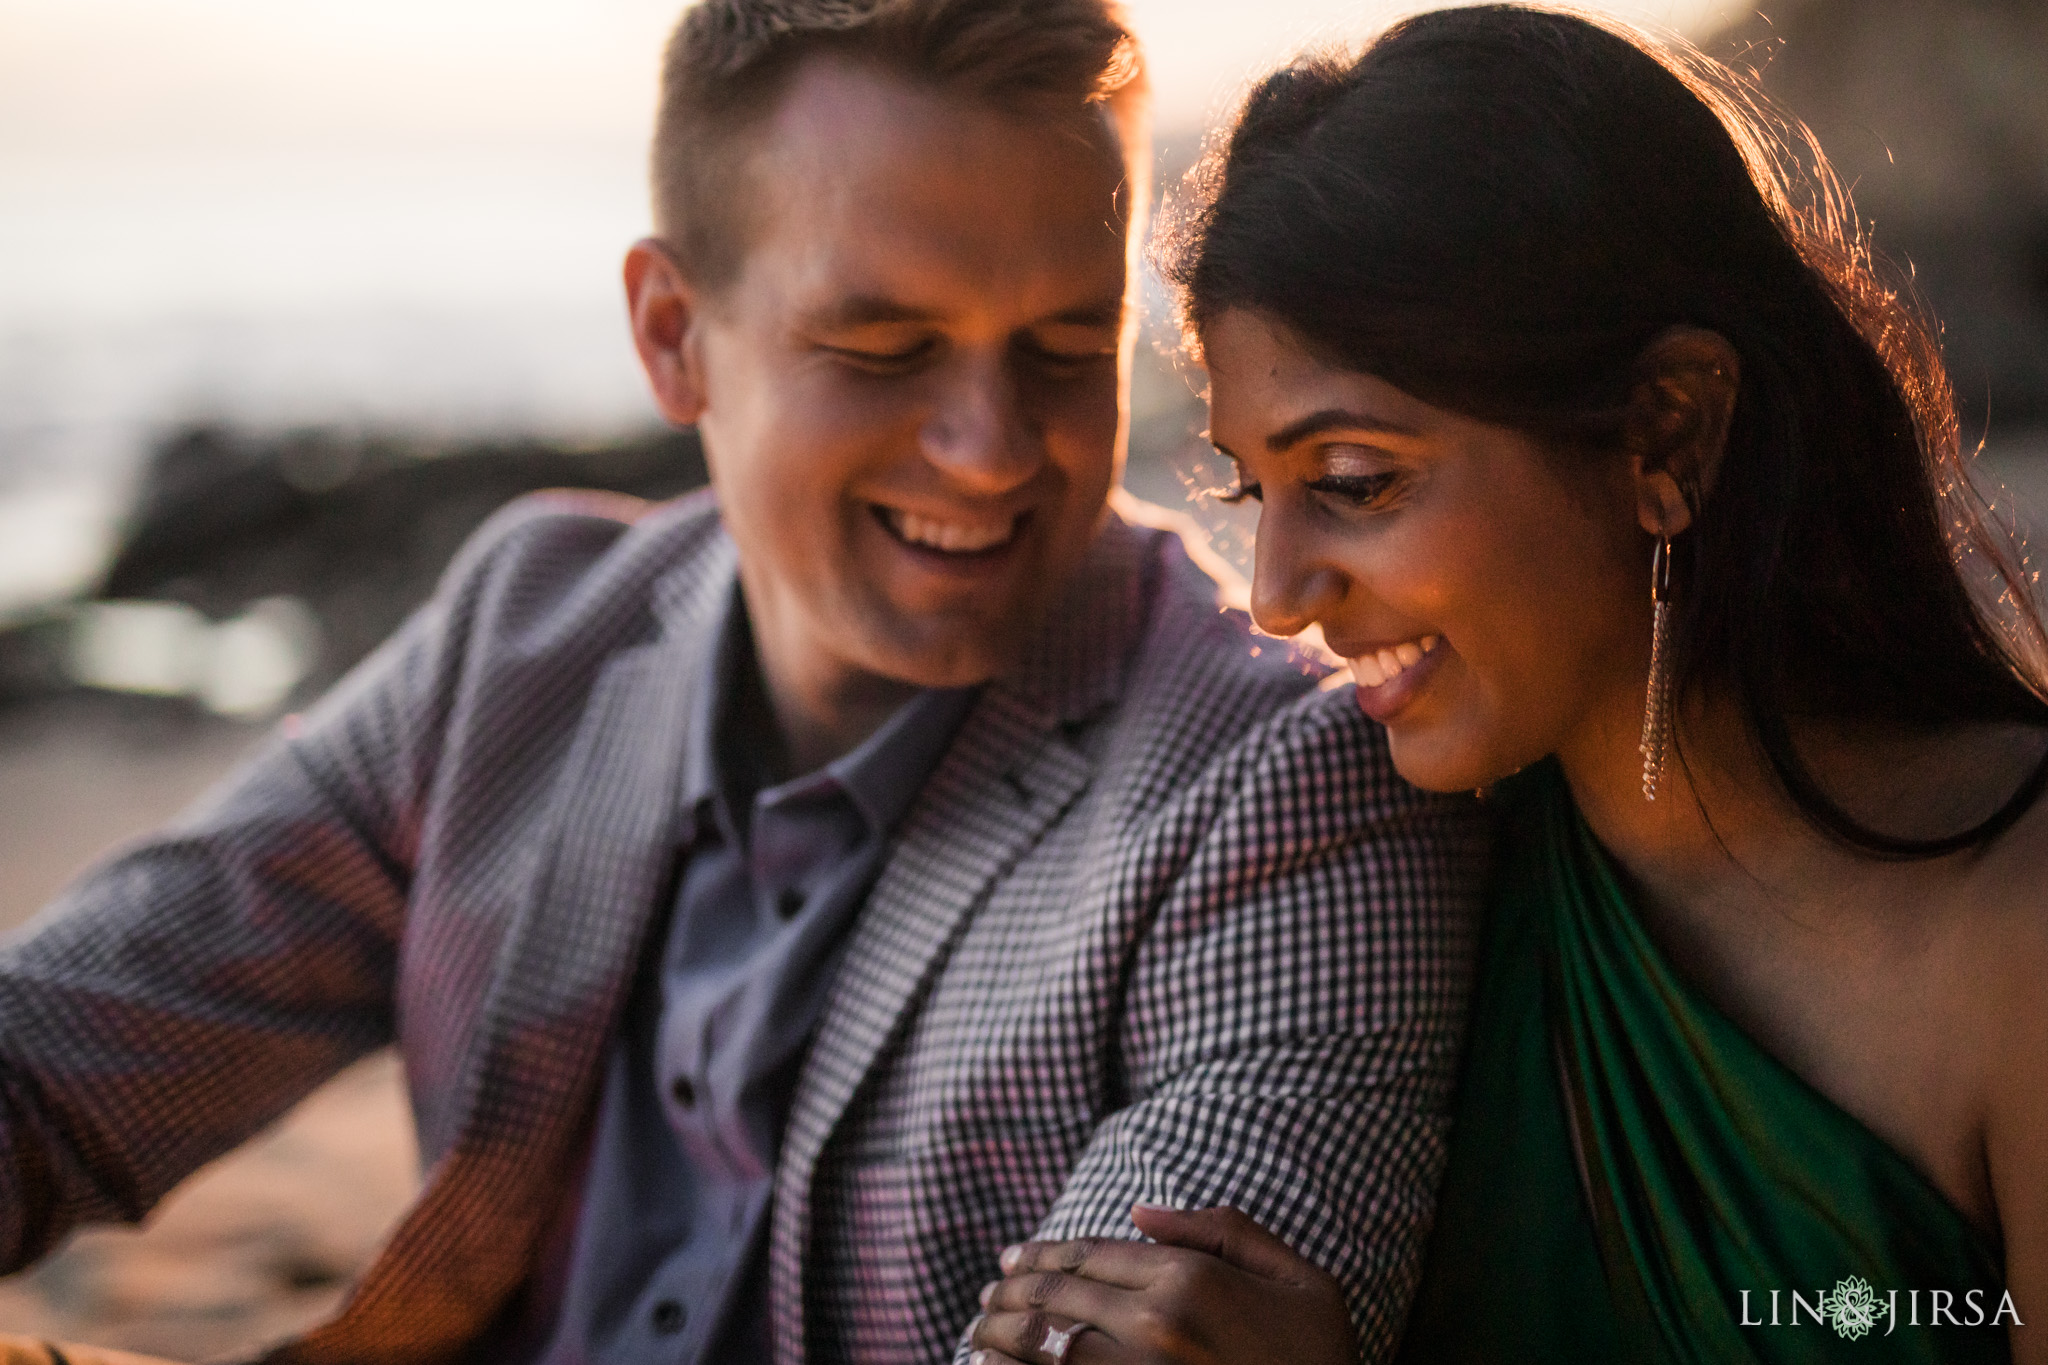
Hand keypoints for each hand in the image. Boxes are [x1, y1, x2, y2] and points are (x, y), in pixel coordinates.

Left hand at [966, 1205, 1358, 1364]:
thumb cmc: (1321, 1359)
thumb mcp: (1302, 1281)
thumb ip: (1223, 1231)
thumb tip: (1140, 1211)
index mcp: (1194, 1279)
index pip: (1092, 1253)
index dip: (1043, 1253)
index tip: (1011, 1258)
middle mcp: (1157, 1325)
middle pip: (1058, 1295)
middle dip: (1010, 1290)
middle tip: (986, 1292)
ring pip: (1044, 1345)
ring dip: (1000, 1332)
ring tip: (979, 1327)